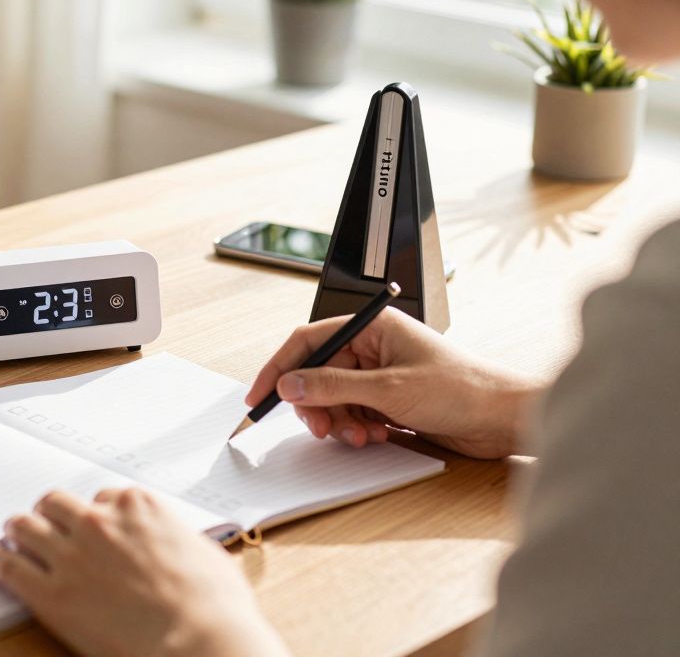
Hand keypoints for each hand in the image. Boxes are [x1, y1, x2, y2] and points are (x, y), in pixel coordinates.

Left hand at [0, 488, 287, 656]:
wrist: (199, 642)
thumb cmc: (213, 607)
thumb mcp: (205, 553)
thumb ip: (175, 539)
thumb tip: (175, 544)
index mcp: (138, 507)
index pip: (102, 497)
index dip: (95, 514)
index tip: (91, 524)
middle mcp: (99, 522)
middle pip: (55, 503)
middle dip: (50, 515)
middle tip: (45, 525)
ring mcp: (71, 555)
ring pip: (25, 525)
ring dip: (19, 530)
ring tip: (12, 538)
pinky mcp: (51, 593)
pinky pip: (8, 565)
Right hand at [246, 308, 542, 458]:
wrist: (504, 418)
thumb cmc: (463, 390)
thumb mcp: (389, 390)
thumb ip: (333, 386)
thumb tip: (290, 385)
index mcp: (372, 328)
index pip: (308, 341)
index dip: (279, 368)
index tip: (260, 396)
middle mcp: (373, 348)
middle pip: (316, 374)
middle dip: (314, 404)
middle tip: (321, 427)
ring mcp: (380, 375)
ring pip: (333, 398)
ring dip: (338, 420)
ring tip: (359, 435)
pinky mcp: (389, 401)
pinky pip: (352, 413)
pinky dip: (355, 428)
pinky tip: (374, 436)